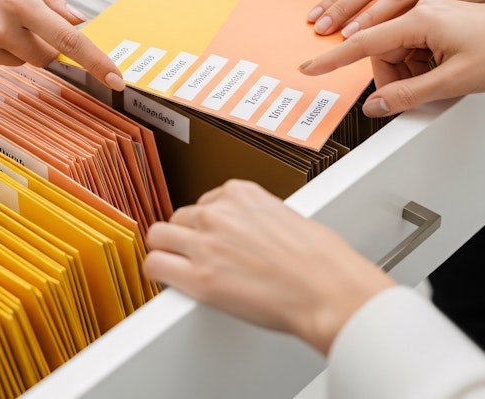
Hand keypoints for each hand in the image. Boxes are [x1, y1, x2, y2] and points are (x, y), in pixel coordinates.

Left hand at [145, 180, 392, 354]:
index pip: (205, 201)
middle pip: (178, 217)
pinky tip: (171, 281)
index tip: (213, 237)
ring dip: (169, 251)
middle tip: (199, 257)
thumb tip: (249, 232)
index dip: (207, 224)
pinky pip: (155, 265)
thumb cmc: (322, 261)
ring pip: (159, 237)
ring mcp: (206, 244)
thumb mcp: (288, 217)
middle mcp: (219, 213)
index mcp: (242, 194)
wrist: (329, 290)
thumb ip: (257, 218)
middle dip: (187, 236)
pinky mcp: (200, 278)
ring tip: (183, 268)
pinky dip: (159, 273)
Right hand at [300, 0, 484, 115]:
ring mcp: (430, 10)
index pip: (364, 40)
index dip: (334, 58)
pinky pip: (412, 42)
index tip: (311, 67)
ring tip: (441, 77)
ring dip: (409, 70)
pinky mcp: (439, 15)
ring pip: (397, 48)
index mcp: (421, 17)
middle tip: (419, 92)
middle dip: (393, 75)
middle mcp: (422, 8)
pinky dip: (419, 61)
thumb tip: (377, 106)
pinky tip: (442, 67)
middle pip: (382, 48)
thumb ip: (409, 95)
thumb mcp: (455, 82)